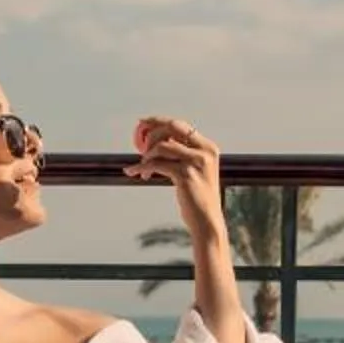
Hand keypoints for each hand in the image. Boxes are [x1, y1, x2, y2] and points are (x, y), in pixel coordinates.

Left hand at [125, 115, 225, 242]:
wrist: (207, 221)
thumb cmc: (198, 199)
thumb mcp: (195, 171)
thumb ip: (182, 154)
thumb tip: (157, 141)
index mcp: (209, 147)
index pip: (180, 125)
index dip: (159, 121)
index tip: (143, 122)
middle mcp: (205, 151)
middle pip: (172, 128)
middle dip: (151, 133)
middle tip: (139, 144)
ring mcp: (196, 162)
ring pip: (161, 146)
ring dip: (146, 156)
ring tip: (142, 169)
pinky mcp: (185, 174)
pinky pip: (156, 164)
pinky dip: (142, 168)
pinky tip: (135, 173)